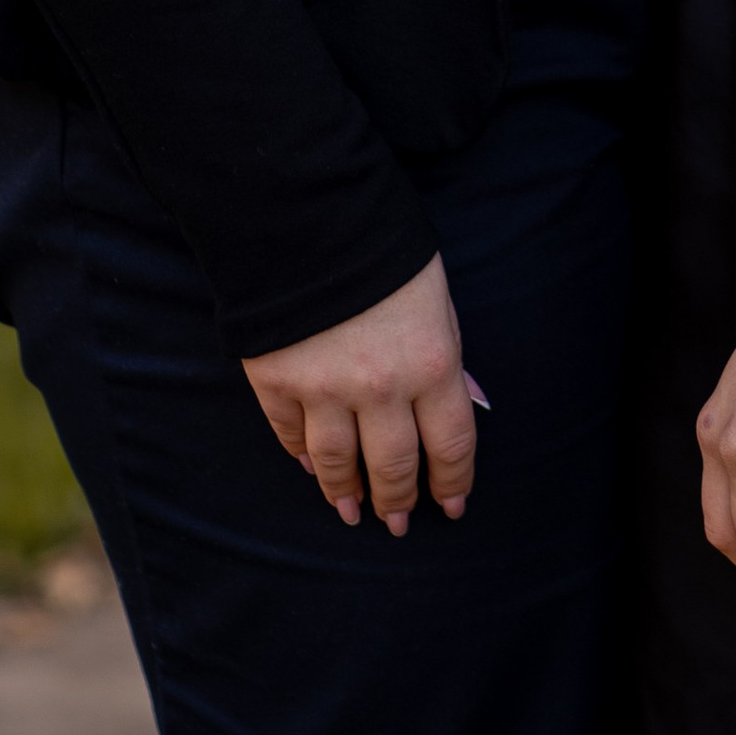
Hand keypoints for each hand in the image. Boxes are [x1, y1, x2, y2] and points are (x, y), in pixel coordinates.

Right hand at [242, 254, 476, 537]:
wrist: (304, 210)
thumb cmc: (383, 248)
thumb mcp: (435, 296)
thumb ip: (444, 355)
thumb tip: (460, 403)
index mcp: (431, 362)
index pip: (450, 445)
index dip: (453, 482)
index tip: (451, 506)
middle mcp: (380, 388)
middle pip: (394, 466)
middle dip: (398, 501)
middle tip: (398, 523)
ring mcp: (323, 389)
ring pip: (337, 463)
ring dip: (346, 493)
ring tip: (352, 512)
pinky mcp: (275, 381)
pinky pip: (290, 435)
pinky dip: (301, 455)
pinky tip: (311, 467)